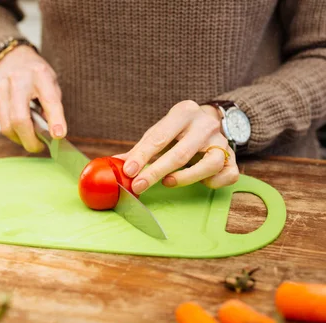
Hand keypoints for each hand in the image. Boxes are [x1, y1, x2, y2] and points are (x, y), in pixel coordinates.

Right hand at [0, 45, 66, 151]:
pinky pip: (2, 123)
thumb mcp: (51, 84)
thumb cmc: (36, 74)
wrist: (13, 58)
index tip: (58, 136)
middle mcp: (17, 81)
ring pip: (7, 126)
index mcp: (39, 74)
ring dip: (20, 138)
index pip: (49, 100)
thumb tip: (53, 133)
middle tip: (40, 147)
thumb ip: (53, 106)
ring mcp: (0, 90)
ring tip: (31, 138)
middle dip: (30, 140)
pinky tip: (20, 127)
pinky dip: (13, 131)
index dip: (55, 120)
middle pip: (19, 119)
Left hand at [115, 100, 239, 194]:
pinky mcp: (233, 157)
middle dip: (156, 172)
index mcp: (183, 112)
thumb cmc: (178, 129)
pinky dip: (213, 182)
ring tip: (168, 182)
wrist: (211, 118)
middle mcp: (205, 125)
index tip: (129, 170)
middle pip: (181, 153)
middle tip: (138, 186)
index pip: (160, 137)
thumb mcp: (160, 131)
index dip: (142, 155)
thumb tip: (115, 163)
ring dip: (186, 178)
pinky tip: (200, 183)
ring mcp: (221, 141)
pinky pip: (228, 175)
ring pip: (209, 164)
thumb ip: (141, 149)